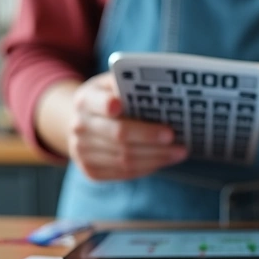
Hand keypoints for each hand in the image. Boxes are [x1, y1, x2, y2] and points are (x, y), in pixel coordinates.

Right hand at [68, 73, 186, 180]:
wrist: (81, 125)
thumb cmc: (107, 100)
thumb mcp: (111, 85)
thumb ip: (129, 85)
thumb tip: (164, 90)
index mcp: (86, 100)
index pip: (98, 102)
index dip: (108, 104)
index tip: (122, 104)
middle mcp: (80, 126)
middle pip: (118, 134)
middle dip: (149, 136)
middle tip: (173, 137)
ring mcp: (82, 151)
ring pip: (124, 158)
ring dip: (156, 156)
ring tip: (178, 152)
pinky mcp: (90, 170)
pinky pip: (123, 173)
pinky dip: (147, 167)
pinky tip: (163, 160)